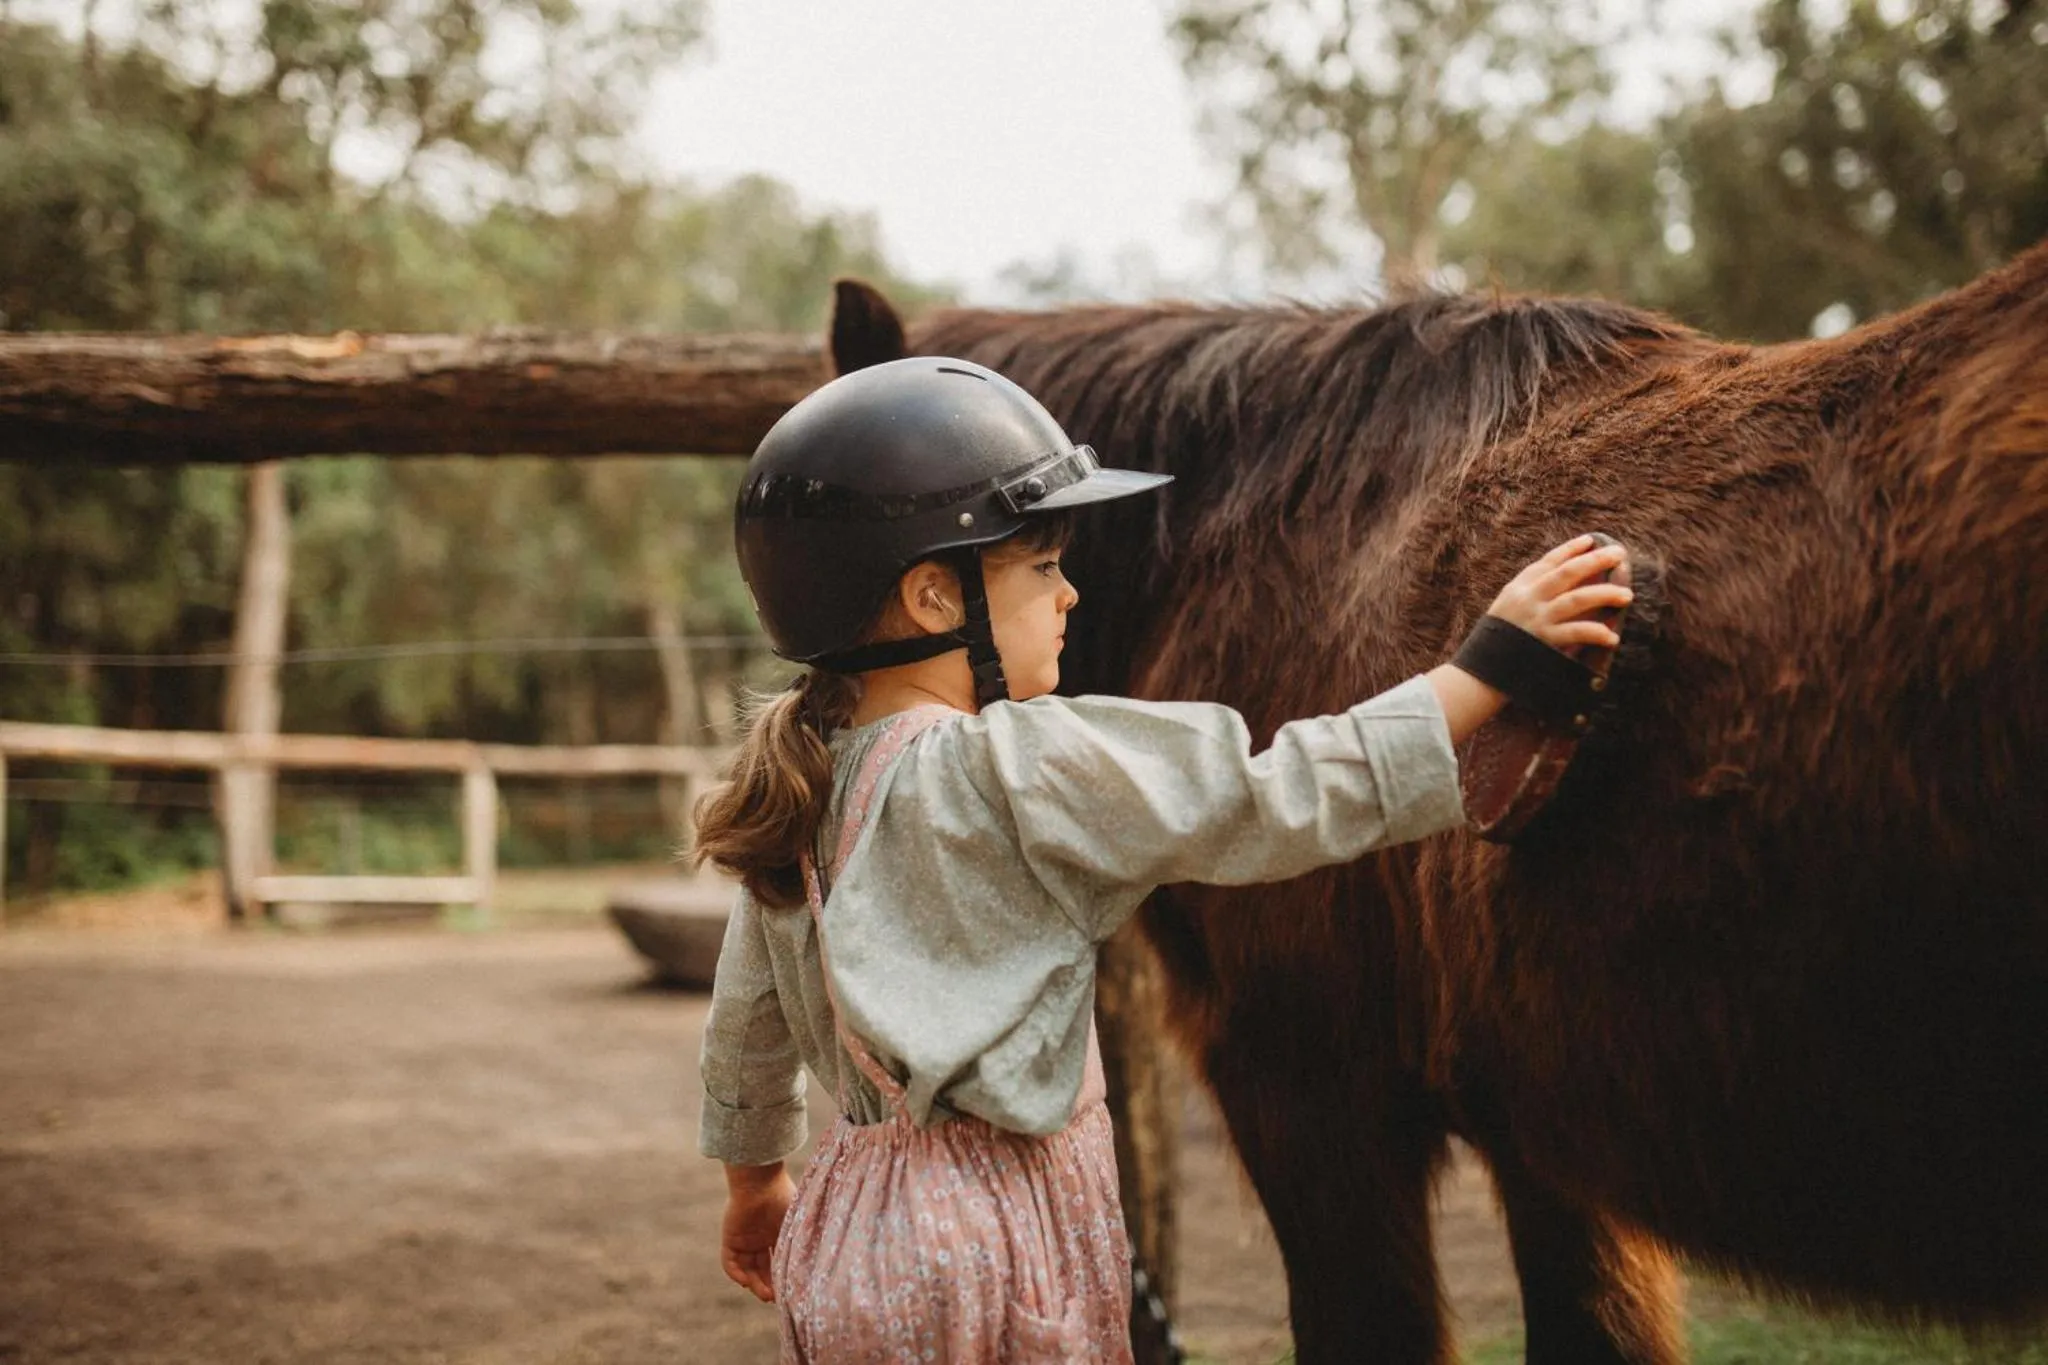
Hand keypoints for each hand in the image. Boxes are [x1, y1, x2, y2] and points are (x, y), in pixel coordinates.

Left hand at [721, 1163, 794, 1303]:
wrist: (760, 1182)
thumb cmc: (783, 1197)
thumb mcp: (799, 1221)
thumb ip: (806, 1238)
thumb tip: (823, 1259)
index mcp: (778, 1230)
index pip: (780, 1259)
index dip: (784, 1275)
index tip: (791, 1289)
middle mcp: (761, 1236)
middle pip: (764, 1267)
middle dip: (770, 1284)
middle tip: (777, 1298)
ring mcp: (745, 1238)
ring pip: (748, 1268)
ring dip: (755, 1284)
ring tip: (766, 1296)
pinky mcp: (731, 1238)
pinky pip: (730, 1262)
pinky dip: (737, 1274)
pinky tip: (747, 1283)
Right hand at [1484, 535, 1631, 651]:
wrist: (1481, 672)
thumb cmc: (1498, 641)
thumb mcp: (1507, 609)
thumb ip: (1530, 595)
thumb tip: (1564, 585)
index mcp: (1519, 588)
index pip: (1548, 561)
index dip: (1570, 549)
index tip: (1591, 540)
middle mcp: (1528, 599)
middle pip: (1567, 573)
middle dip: (1595, 561)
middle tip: (1619, 553)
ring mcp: (1537, 619)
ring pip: (1577, 599)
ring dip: (1604, 594)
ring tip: (1627, 595)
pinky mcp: (1545, 640)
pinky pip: (1576, 632)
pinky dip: (1596, 632)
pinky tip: (1612, 636)